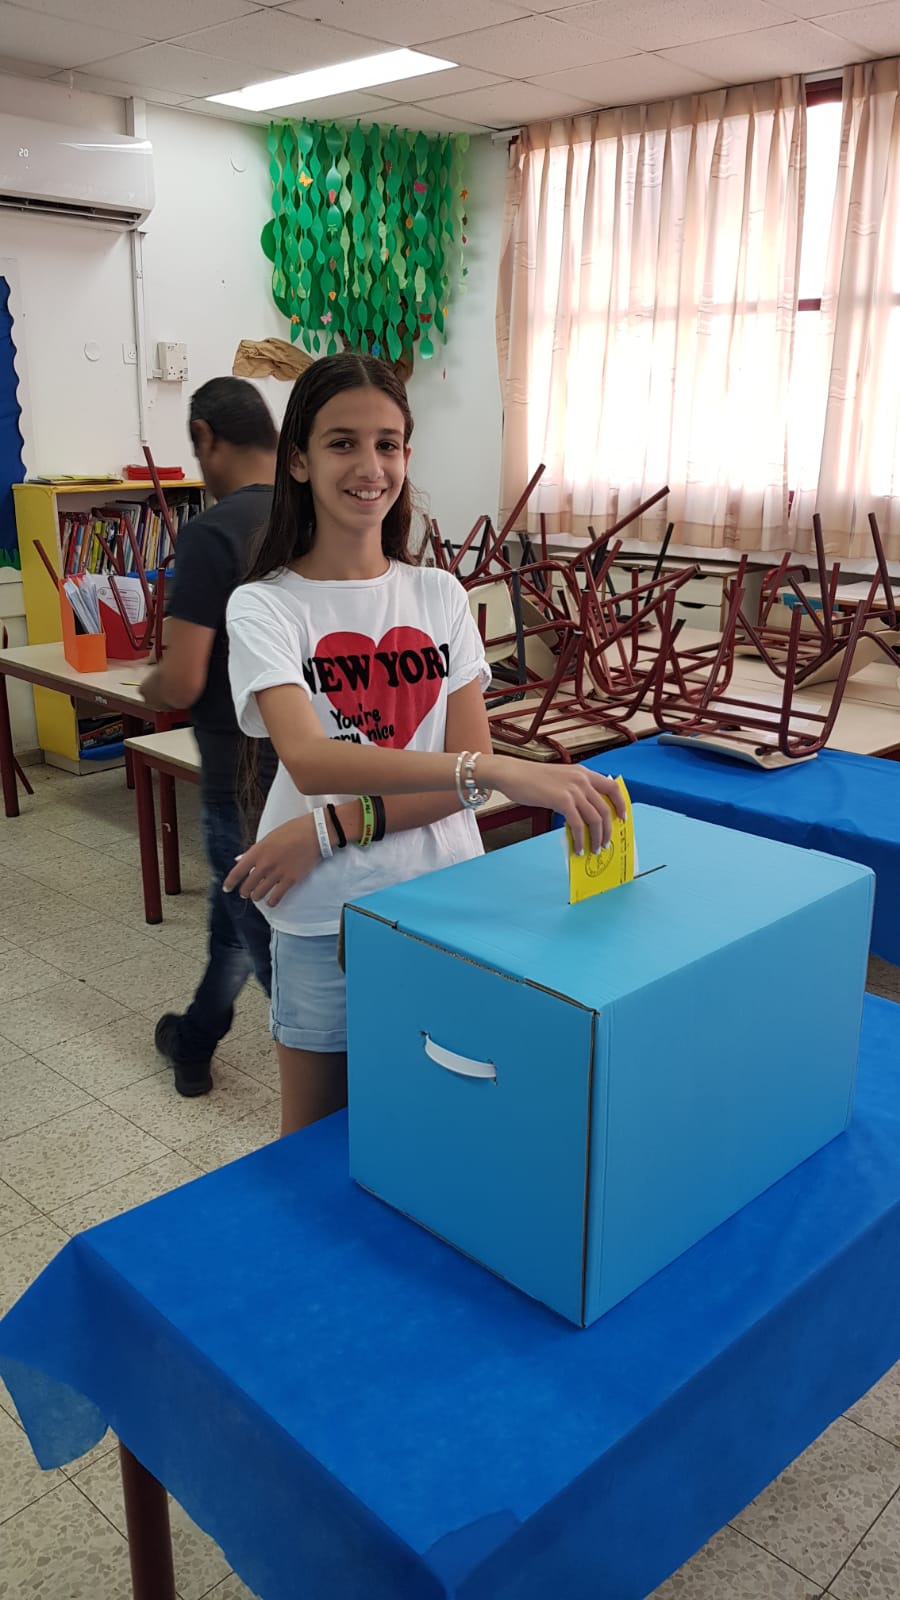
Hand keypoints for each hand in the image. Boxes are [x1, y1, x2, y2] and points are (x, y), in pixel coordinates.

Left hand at [223, 815, 320, 906]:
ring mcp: (277, 873)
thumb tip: (240, 859)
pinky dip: (271, 902)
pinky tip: (270, 902)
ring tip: (257, 897)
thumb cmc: (291, 831)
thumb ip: (253, 851)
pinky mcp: (290, 880)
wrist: (314, 833)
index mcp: (257, 852)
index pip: (237, 872)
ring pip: (259, 893)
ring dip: (256, 897)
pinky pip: (276, 896)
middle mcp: (264, 864)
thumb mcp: (268, 838)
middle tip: (245, 893)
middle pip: (247, 886)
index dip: (230, 882)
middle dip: (244, 892)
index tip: (227, 888)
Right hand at [485, 756, 626, 852]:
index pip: (613, 787)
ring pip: (595, 819)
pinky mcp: (562, 800)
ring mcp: (573, 789)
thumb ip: (575, 790)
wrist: (513, 773)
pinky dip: (580, 839)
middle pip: (605, 808)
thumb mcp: (561, 778)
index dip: (621, 804)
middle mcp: (582, 779)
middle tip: (605, 843)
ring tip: (594, 850)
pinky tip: (578, 847)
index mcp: (584, 773)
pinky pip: (578, 825)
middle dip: (608, 830)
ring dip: (596, 838)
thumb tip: (585, 814)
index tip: (622, 819)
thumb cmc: (532, 778)